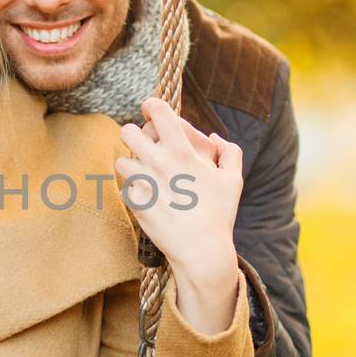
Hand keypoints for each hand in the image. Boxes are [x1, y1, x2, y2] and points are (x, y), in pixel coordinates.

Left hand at [113, 97, 242, 285]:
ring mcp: (144, 183)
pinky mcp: (134, 203)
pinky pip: (124, 188)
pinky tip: (147, 199)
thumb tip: (215, 137)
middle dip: (133, 135)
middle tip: (142, 146)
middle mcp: (160, 163)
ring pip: (122, 161)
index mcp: (183, 152)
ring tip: (144, 176)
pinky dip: (132, 192)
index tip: (150, 111)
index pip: (158, 112)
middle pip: (127, 132)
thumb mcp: (233, 180)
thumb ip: (229, 152)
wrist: (201, 250)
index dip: (151, 106)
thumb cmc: (219, 215)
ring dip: (131, 166)